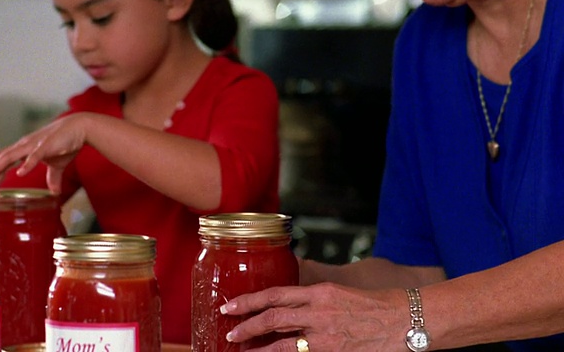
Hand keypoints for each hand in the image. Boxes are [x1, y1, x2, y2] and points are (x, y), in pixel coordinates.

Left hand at [0, 114, 87, 195]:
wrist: (80, 128)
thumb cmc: (67, 143)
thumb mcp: (58, 164)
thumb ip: (53, 177)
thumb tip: (55, 192)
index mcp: (25, 149)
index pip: (4, 158)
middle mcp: (25, 146)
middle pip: (3, 158)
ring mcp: (34, 145)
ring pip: (10, 157)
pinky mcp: (46, 146)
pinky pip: (34, 157)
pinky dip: (26, 165)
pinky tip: (19, 174)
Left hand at [219, 283, 407, 350]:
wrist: (407, 320)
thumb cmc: (378, 304)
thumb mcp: (341, 292)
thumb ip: (314, 298)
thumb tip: (288, 304)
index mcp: (320, 292)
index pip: (276, 294)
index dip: (250, 300)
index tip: (232, 306)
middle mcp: (320, 312)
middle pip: (273, 318)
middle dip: (247, 325)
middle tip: (230, 331)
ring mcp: (326, 336)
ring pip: (282, 344)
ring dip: (259, 348)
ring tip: (242, 350)